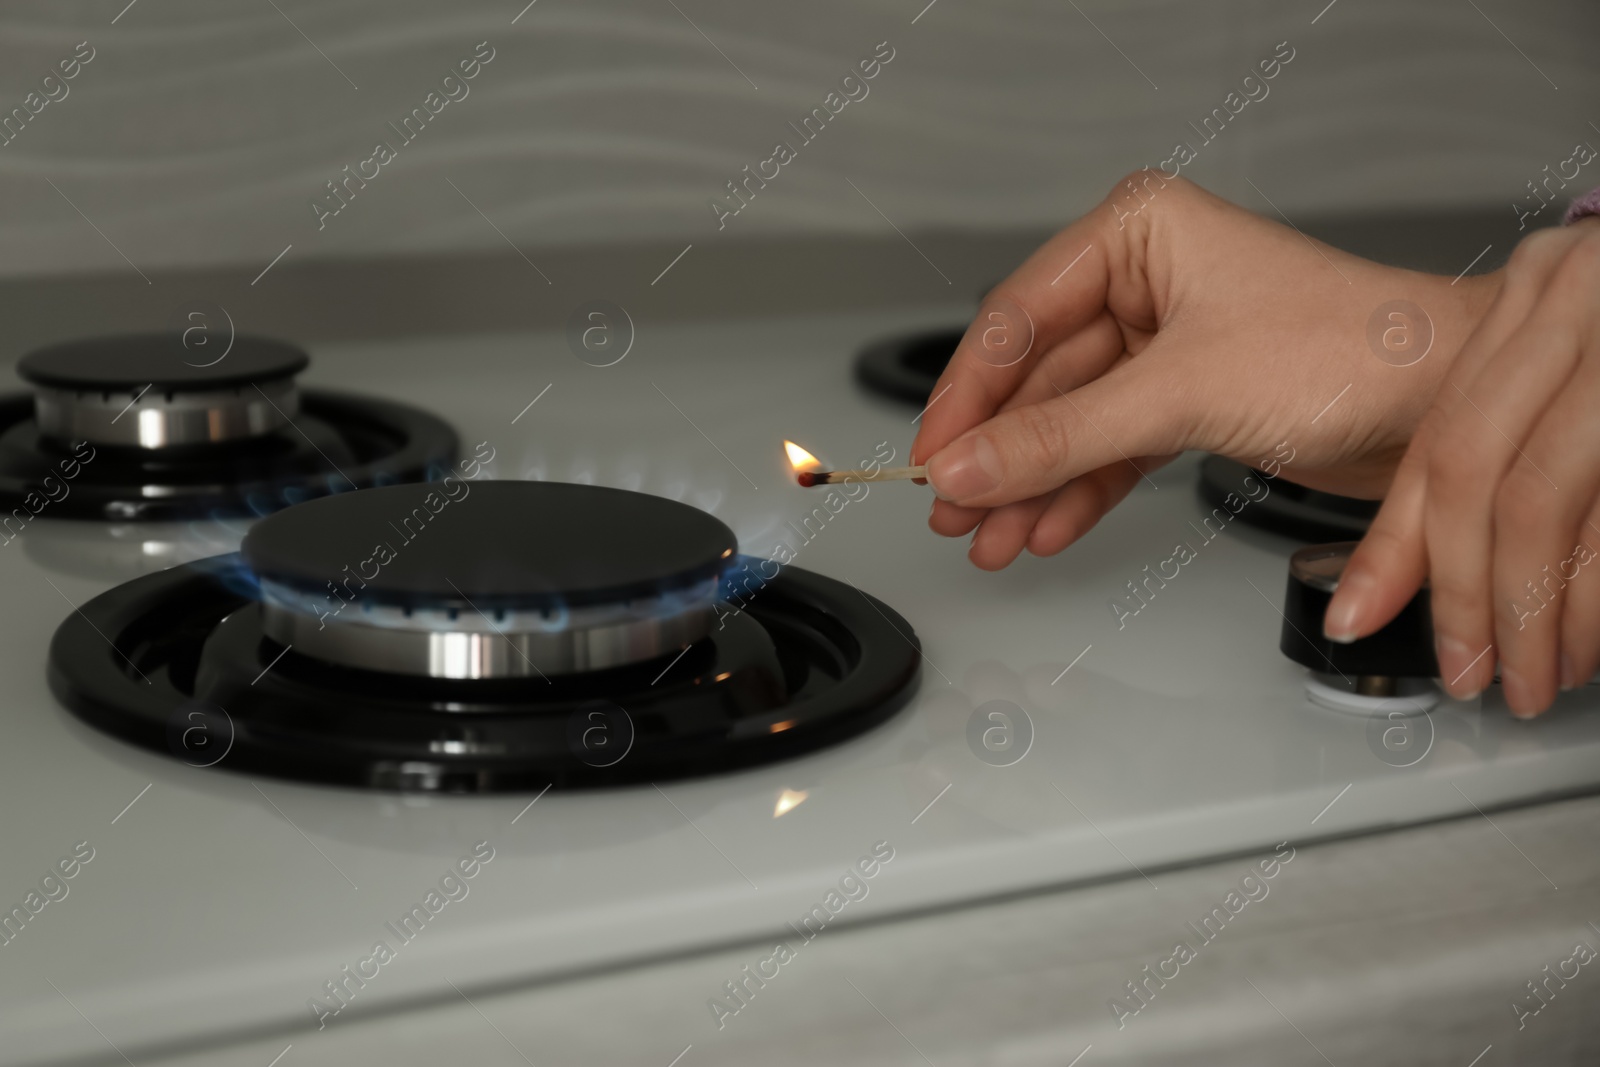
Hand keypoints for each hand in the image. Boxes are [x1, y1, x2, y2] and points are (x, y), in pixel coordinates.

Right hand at [911, 172, 1496, 569]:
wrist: (1446, 405)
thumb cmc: (1348, 350)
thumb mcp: (1179, 394)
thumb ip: (1061, 437)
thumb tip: (964, 467)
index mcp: (1135, 234)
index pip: (1017, 321)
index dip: (966, 398)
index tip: (931, 460)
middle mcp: (1145, 281)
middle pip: (1038, 379)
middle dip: (997, 454)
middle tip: (952, 512)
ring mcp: (1165, 344)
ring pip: (1070, 422)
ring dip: (1030, 485)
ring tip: (990, 538)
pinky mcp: (1187, 399)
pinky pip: (1111, 448)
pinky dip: (1080, 492)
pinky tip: (1045, 529)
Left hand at [1325, 218, 1599, 717]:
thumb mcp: (1564, 346)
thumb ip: (1484, 434)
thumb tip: (1388, 567)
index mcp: (1536, 292)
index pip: (1441, 444)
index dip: (1393, 550)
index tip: (1359, 619)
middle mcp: (1584, 307)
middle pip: (1487, 481)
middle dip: (1470, 597)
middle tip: (1470, 672)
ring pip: (1551, 506)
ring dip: (1541, 613)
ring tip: (1535, 674)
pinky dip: (1595, 592)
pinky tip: (1585, 638)